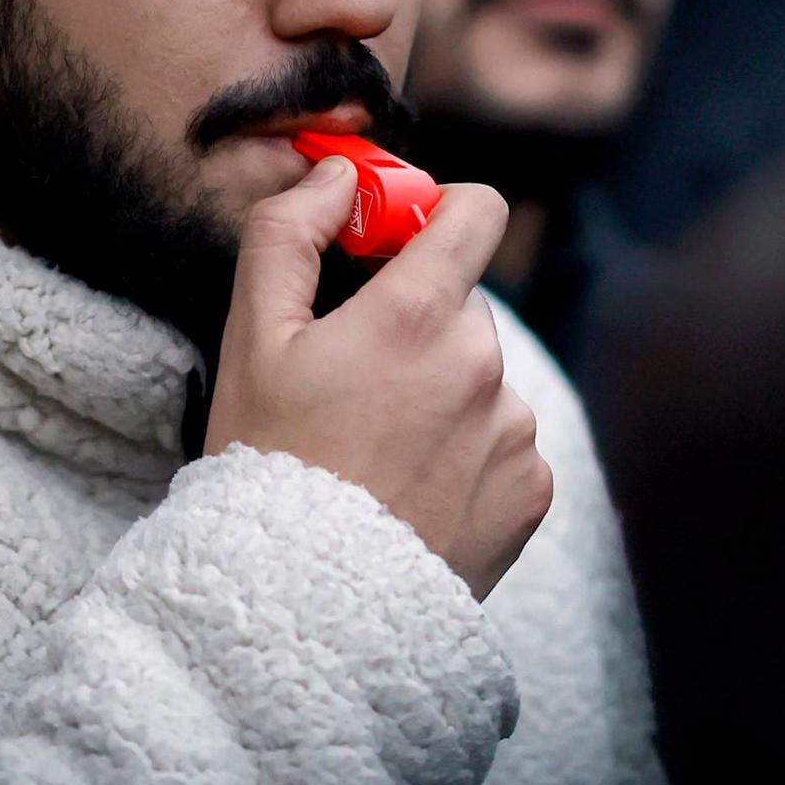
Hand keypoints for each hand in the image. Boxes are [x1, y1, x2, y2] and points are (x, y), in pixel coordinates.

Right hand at [202, 156, 552, 598]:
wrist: (306, 605)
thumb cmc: (267, 465)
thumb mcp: (252, 340)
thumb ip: (288, 235)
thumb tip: (340, 178)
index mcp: (418, 313)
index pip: (475, 211)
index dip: (435, 216)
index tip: (396, 249)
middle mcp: (483, 363)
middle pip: (464, 304)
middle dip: (420, 324)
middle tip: (357, 384)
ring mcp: (515, 430)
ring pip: (484, 378)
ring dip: (445, 394)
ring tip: (380, 454)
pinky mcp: (533, 489)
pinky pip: (507, 444)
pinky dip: (469, 456)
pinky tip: (415, 493)